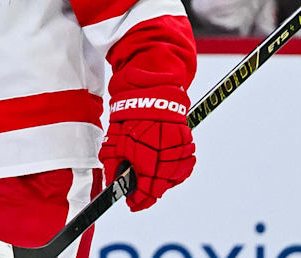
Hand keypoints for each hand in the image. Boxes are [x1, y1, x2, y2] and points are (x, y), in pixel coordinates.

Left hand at [100, 88, 194, 210]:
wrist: (149, 95)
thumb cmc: (129, 117)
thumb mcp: (113, 142)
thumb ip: (113, 165)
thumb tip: (114, 183)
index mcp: (145, 156)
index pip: (145, 188)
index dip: (139, 200)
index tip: (133, 204)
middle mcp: (164, 156)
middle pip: (160, 186)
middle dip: (148, 194)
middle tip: (139, 198)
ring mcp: (178, 151)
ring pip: (173, 178)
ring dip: (162, 184)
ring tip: (150, 185)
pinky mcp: (187, 145)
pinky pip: (182, 166)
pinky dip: (174, 172)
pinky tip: (164, 172)